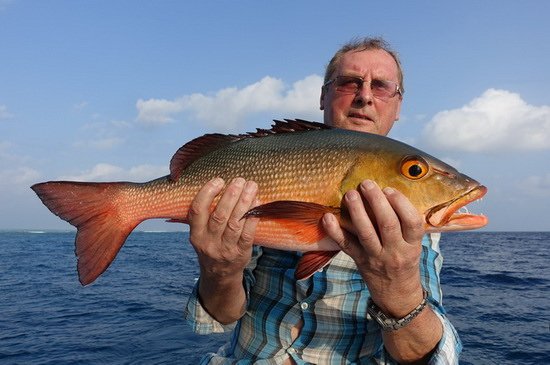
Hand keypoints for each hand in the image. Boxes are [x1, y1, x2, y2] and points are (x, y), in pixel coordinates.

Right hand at [188, 177, 258, 279]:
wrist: (219, 274)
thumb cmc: (211, 244)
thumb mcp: (200, 233)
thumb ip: (204, 214)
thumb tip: (219, 184)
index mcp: (196, 234)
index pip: (197, 211)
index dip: (207, 193)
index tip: (219, 180)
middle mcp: (209, 243)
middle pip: (219, 216)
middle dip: (231, 195)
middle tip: (240, 180)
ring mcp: (225, 249)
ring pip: (235, 223)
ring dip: (244, 202)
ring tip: (251, 186)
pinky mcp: (241, 253)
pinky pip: (248, 233)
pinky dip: (253, 217)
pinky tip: (257, 203)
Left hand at [322, 179, 424, 316]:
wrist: (397, 295)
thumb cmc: (404, 260)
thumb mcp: (413, 245)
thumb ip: (405, 224)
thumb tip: (388, 191)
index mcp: (412, 244)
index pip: (412, 222)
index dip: (401, 204)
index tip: (389, 189)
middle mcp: (395, 251)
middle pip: (387, 224)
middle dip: (376, 202)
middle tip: (366, 184)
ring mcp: (376, 257)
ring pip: (366, 234)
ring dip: (357, 212)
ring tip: (350, 194)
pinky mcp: (359, 261)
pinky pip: (346, 245)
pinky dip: (335, 231)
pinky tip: (327, 216)